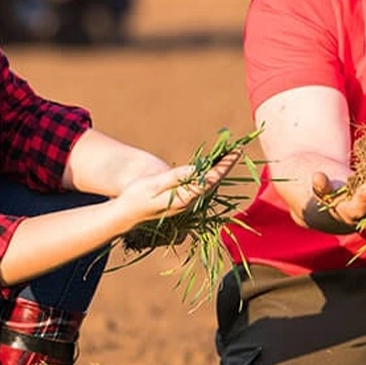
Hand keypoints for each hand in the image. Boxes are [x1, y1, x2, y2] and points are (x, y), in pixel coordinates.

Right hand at [117, 151, 241, 226]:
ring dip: (220, 170)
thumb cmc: (136, 197)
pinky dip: (210, 174)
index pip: (210, 180)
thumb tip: (196, 170)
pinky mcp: (183, 201)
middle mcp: (190, 203)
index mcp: (184, 198)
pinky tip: (214, 167)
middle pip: (214, 182)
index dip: (224, 166)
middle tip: (238, 149)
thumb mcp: (153, 184)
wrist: (126, 215)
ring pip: (209, 185)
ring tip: (231, 155)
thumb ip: (175, 178)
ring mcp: (187, 204)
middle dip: (226, 166)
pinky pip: (201, 186)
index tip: (234, 153)